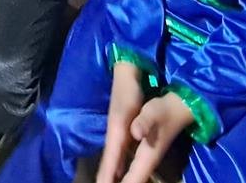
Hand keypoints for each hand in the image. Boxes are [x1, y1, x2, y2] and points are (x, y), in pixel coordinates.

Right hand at [96, 63, 144, 182]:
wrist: (125, 72)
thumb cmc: (131, 89)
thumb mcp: (135, 104)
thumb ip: (140, 120)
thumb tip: (136, 134)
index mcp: (116, 132)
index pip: (109, 160)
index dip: (107, 176)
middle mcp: (112, 135)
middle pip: (107, 162)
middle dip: (104, 178)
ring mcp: (115, 132)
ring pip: (110, 159)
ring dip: (108, 173)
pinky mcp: (119, 129)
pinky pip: (115, 154)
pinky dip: (113, 165)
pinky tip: (117, 171)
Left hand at [118, 93, 194, 182]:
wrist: (180, 107)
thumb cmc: (164, 110)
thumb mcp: (152, 112)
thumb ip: (144, 122)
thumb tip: (136, 132)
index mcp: (146, 157)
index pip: (132, 180)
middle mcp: (146, 162)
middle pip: (132, 181)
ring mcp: (146, 159)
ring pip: (132, 178)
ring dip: (122, 181)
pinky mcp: (144, 153)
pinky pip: (132, 172)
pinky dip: (125, 177)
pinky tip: (115, 176)